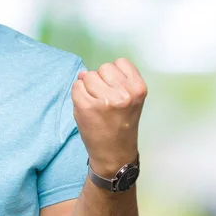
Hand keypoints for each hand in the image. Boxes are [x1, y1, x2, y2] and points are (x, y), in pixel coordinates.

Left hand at [72, 58, 146, 176]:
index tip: (116, 89)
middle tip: (105, 100)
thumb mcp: (130, 99)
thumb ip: (114, 81)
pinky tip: (87, 107)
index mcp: (138, 89)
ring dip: (88, 87)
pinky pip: (76, 86)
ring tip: (96, 104)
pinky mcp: (86, 106)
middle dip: (101, 80)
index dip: (115, 75)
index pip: (120, 62)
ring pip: (88, 75)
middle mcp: (124, 93)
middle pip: (103, 68)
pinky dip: (78, 94)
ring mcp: (104, 100)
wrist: (114, 153)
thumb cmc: (121, 125)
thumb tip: (83, 73)